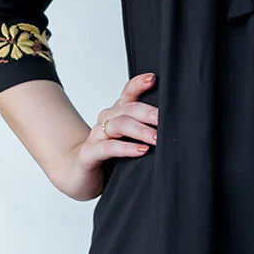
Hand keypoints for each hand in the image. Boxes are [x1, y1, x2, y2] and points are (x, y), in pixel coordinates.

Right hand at [60, 72, 158, 199]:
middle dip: (149, 112)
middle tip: (165, 120)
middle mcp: (106, 120)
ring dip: (141, 130)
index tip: (153, 79)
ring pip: (119, 124)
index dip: (138, 84)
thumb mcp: (129, 139)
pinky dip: (126, 148)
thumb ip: (145, 129)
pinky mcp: (89, 154)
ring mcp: (96, 136)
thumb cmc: (109, 156)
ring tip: (157, 139)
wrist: (78, 174)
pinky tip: (141, 150)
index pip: (127, 93)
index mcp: (116, 113)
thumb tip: (174, 124)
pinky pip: (108, 147)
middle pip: (128, 108)